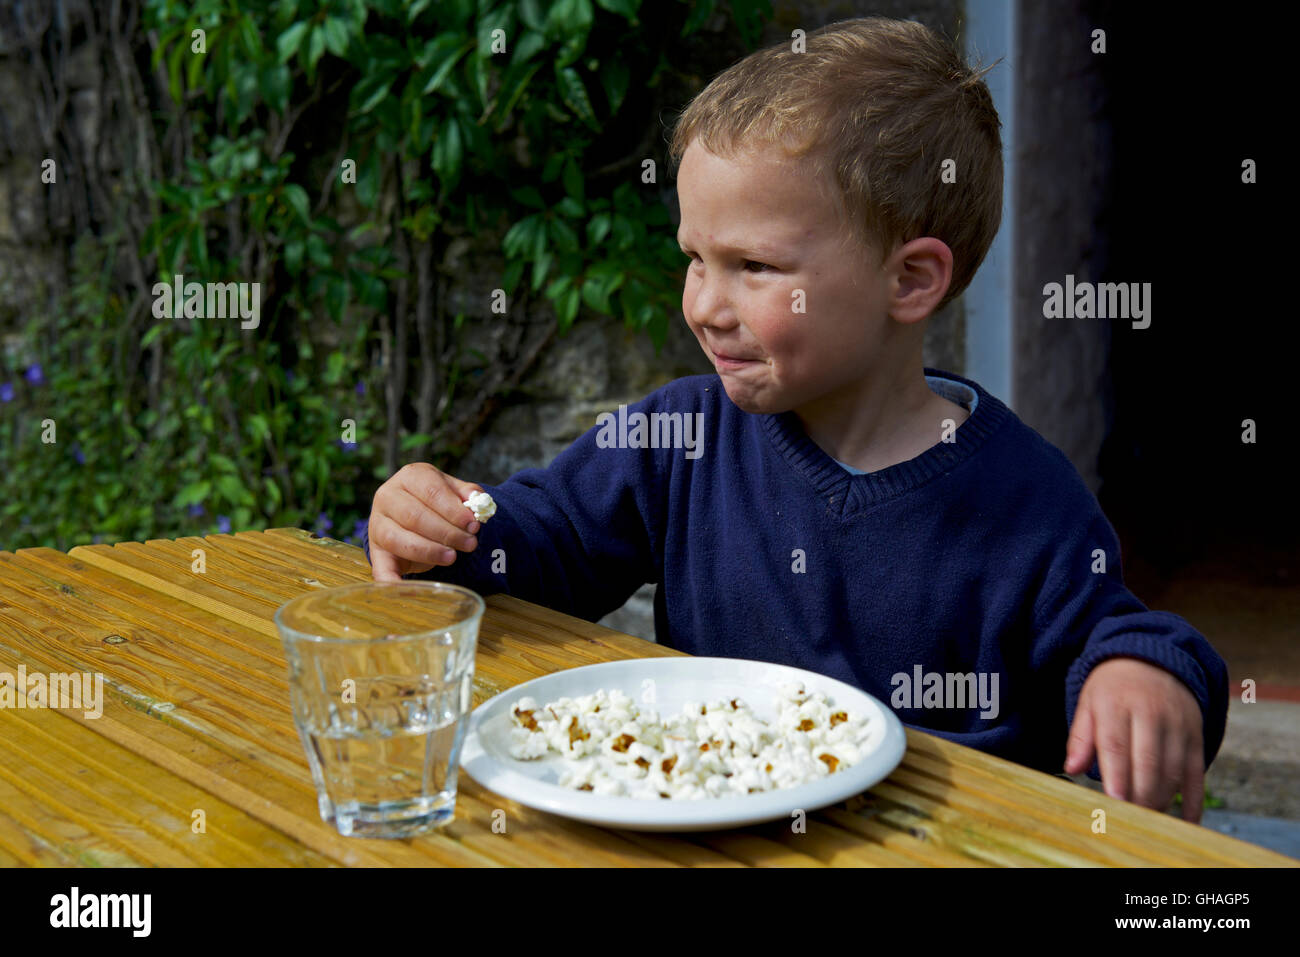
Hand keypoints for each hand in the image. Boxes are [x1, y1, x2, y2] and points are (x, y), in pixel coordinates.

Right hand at [366, 463, 483, 581]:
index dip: (454, 509)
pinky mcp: (376, 551)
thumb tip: (477, 501)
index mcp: (410, 477)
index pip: (431, 491)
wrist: (411, 515)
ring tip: (452, 557)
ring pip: (399, 539)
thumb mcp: (453, 492)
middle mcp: (387, 496)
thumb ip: (467, 494)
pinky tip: (411, 590)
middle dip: (447, 532)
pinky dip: (392, 581)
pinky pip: (381, 568)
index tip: (473, 525)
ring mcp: (377, 524)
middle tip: (470, 543)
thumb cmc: (436, 502)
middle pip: (415, 516)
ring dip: (429, 551)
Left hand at [1064, 656, 1205, 822]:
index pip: (1116, 744)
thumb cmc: (1113, 689)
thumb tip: (1071, 768)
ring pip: (1173, 770)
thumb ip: (1080, 737)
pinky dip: (1193, 799)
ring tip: (1146, 818)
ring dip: (1161, 798)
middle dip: (1139, 795)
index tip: (1115, 802)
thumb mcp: (1088, 703)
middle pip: (1147, 761)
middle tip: (1129, 820)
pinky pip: (1197, 772)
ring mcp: (1177, 724)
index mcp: (1116, 704)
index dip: (1117, 775)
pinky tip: (1185, 820)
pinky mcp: (1195, 735)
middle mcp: (1150, 713)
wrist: (1152, 660)